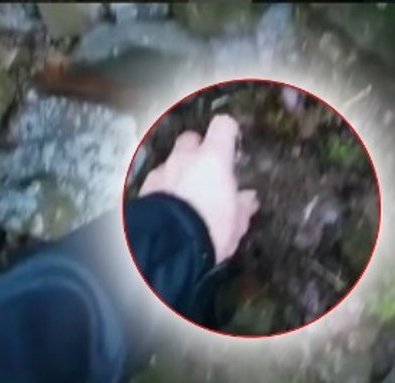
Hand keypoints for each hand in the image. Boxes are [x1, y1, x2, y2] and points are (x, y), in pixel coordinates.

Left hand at [140, 114, 259, 263]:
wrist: (169, 245)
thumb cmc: (211, 228)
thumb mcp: (237, 222)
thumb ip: (243, 206)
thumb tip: (249, 198)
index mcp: (213, 158)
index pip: (223, 126)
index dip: (229, 132)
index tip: (233, 145)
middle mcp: (185, 157)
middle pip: (191, 138)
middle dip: (198, 150)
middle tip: (208, 171)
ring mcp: (162, 171)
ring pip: (172, 161)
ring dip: (180, 171)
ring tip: (187, 195)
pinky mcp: (145, 188)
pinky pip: (158, 181)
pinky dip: (165, 189)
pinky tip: (170, 207)